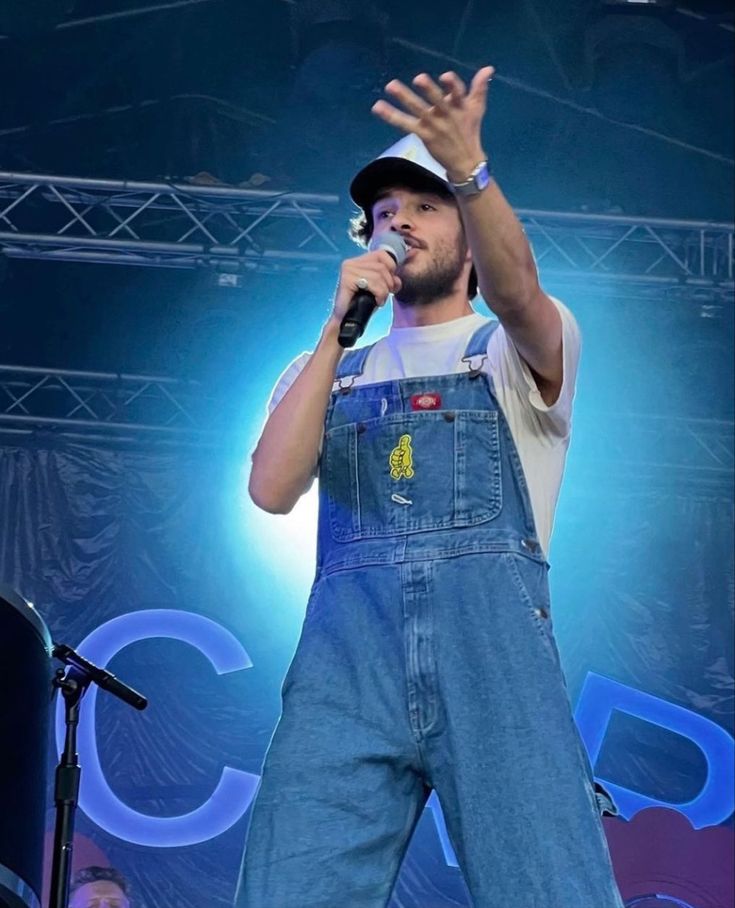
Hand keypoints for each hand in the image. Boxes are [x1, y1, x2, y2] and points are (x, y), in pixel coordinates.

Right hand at [330, 250, 401, 323]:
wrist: (346, 321)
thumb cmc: (361, 305)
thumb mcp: (377, 288)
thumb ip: (388, 279)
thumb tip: (396, 279)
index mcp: (358, 261)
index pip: (382, 254)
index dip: (391, 268)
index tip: (390, 284)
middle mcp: (351, 262)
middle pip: (383, 266)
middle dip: (389, 283)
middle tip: (384, 296)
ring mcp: (348, 270)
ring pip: (379, 275)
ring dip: (384, 291)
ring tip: (379, 300)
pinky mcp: (347, 279)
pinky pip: (374, 283)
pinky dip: (379, 294)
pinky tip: (376, 301)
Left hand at [371, 66, 493, 181]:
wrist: (465, 161)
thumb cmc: (469, 131)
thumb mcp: (477, 108)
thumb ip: (479, 87)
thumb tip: (488, 67)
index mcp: (460, 106)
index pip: (458, 93)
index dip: (452, 85)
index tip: (446, 76)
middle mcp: (446, 115)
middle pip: (437, 100)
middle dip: (429, 90)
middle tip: (419, 78)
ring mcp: (433, 125)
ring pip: (418, 109)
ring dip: (404, 97)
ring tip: (390, 85)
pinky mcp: (423, 134)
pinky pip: (404, 124)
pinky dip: (390, 115)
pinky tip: (377, 107)